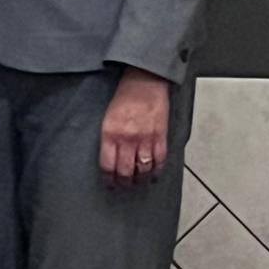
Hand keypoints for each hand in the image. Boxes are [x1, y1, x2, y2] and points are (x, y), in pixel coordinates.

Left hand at [99, 67, 169, 188]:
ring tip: (138, 183)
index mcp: (110, 134)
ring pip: (143, 170)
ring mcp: (145, 139)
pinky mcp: (161, 137)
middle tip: (123, 187)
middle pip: (126, 171)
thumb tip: (111, 159)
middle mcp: (127, 139)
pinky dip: (157, 171)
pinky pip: (160, 161)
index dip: (109, 179)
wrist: (145, 82)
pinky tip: (154, 176)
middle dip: (124, 183)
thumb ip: (109, 139)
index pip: (108, 165)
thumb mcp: (108, 118)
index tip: (110, 184)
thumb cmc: (124, 98)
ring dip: (140, 180)